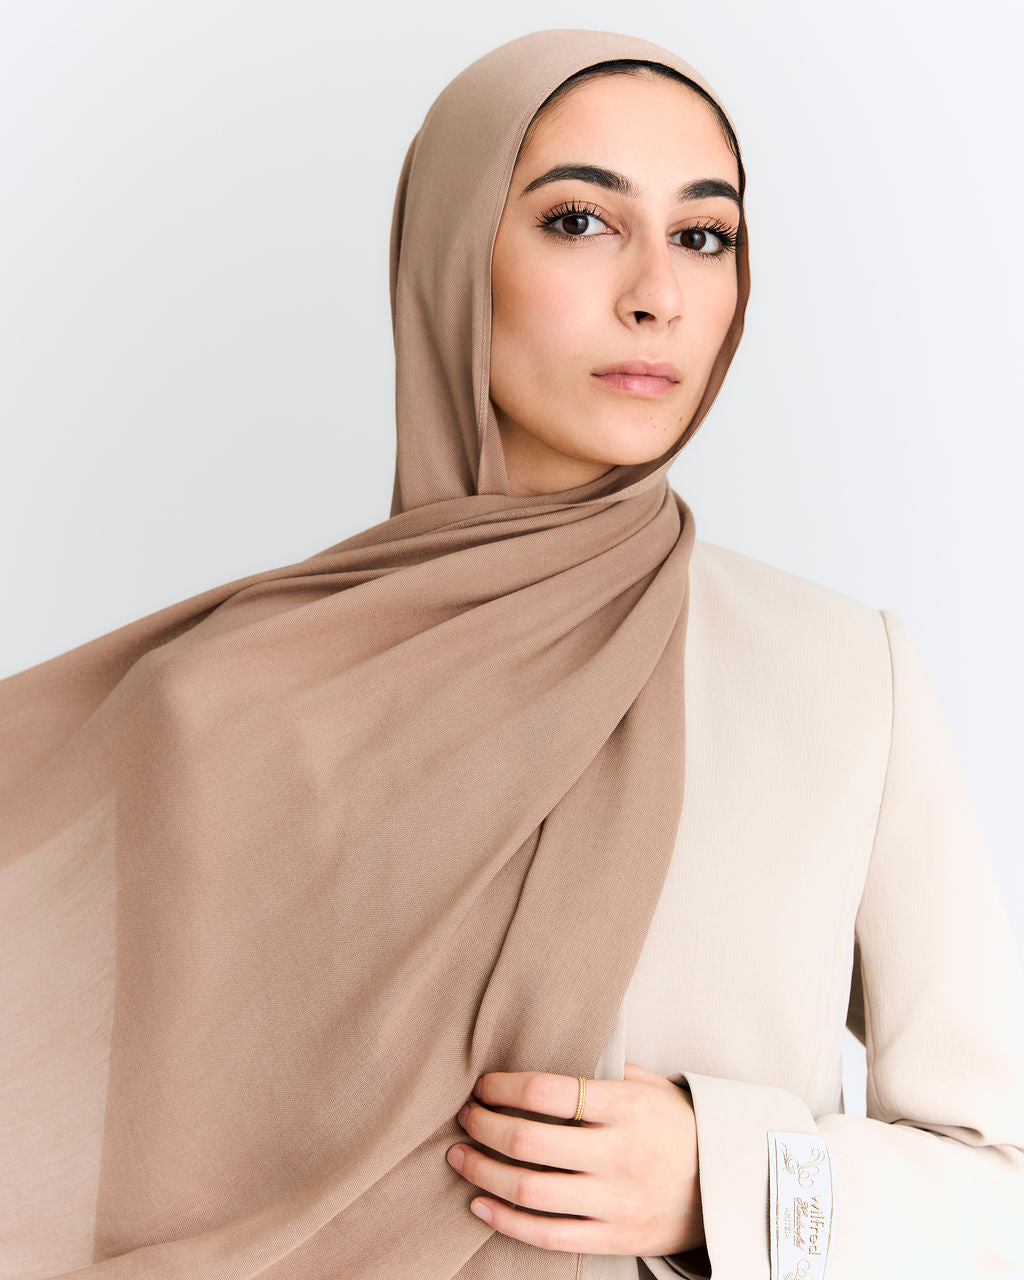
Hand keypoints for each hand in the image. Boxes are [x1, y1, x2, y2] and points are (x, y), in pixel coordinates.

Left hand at [445, 1061, 703, 1256]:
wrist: (728, 1185)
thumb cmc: (676, 1124)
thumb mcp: (646, 1084)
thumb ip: (598, 1071)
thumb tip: (539, 1052)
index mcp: (626, 1107)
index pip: (547, 1092)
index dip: (503, 1088)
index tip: (482, 1085)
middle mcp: (619, 1154)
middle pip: (529, 1143)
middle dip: (483, 1127)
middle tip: (464, 1116)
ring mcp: (616, 1202)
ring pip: (530, 1192)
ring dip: (483, 1173)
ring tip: (460, 1156)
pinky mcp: (614, 1239)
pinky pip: (548, 1236)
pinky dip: (506, 1221)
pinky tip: (481, 1203)